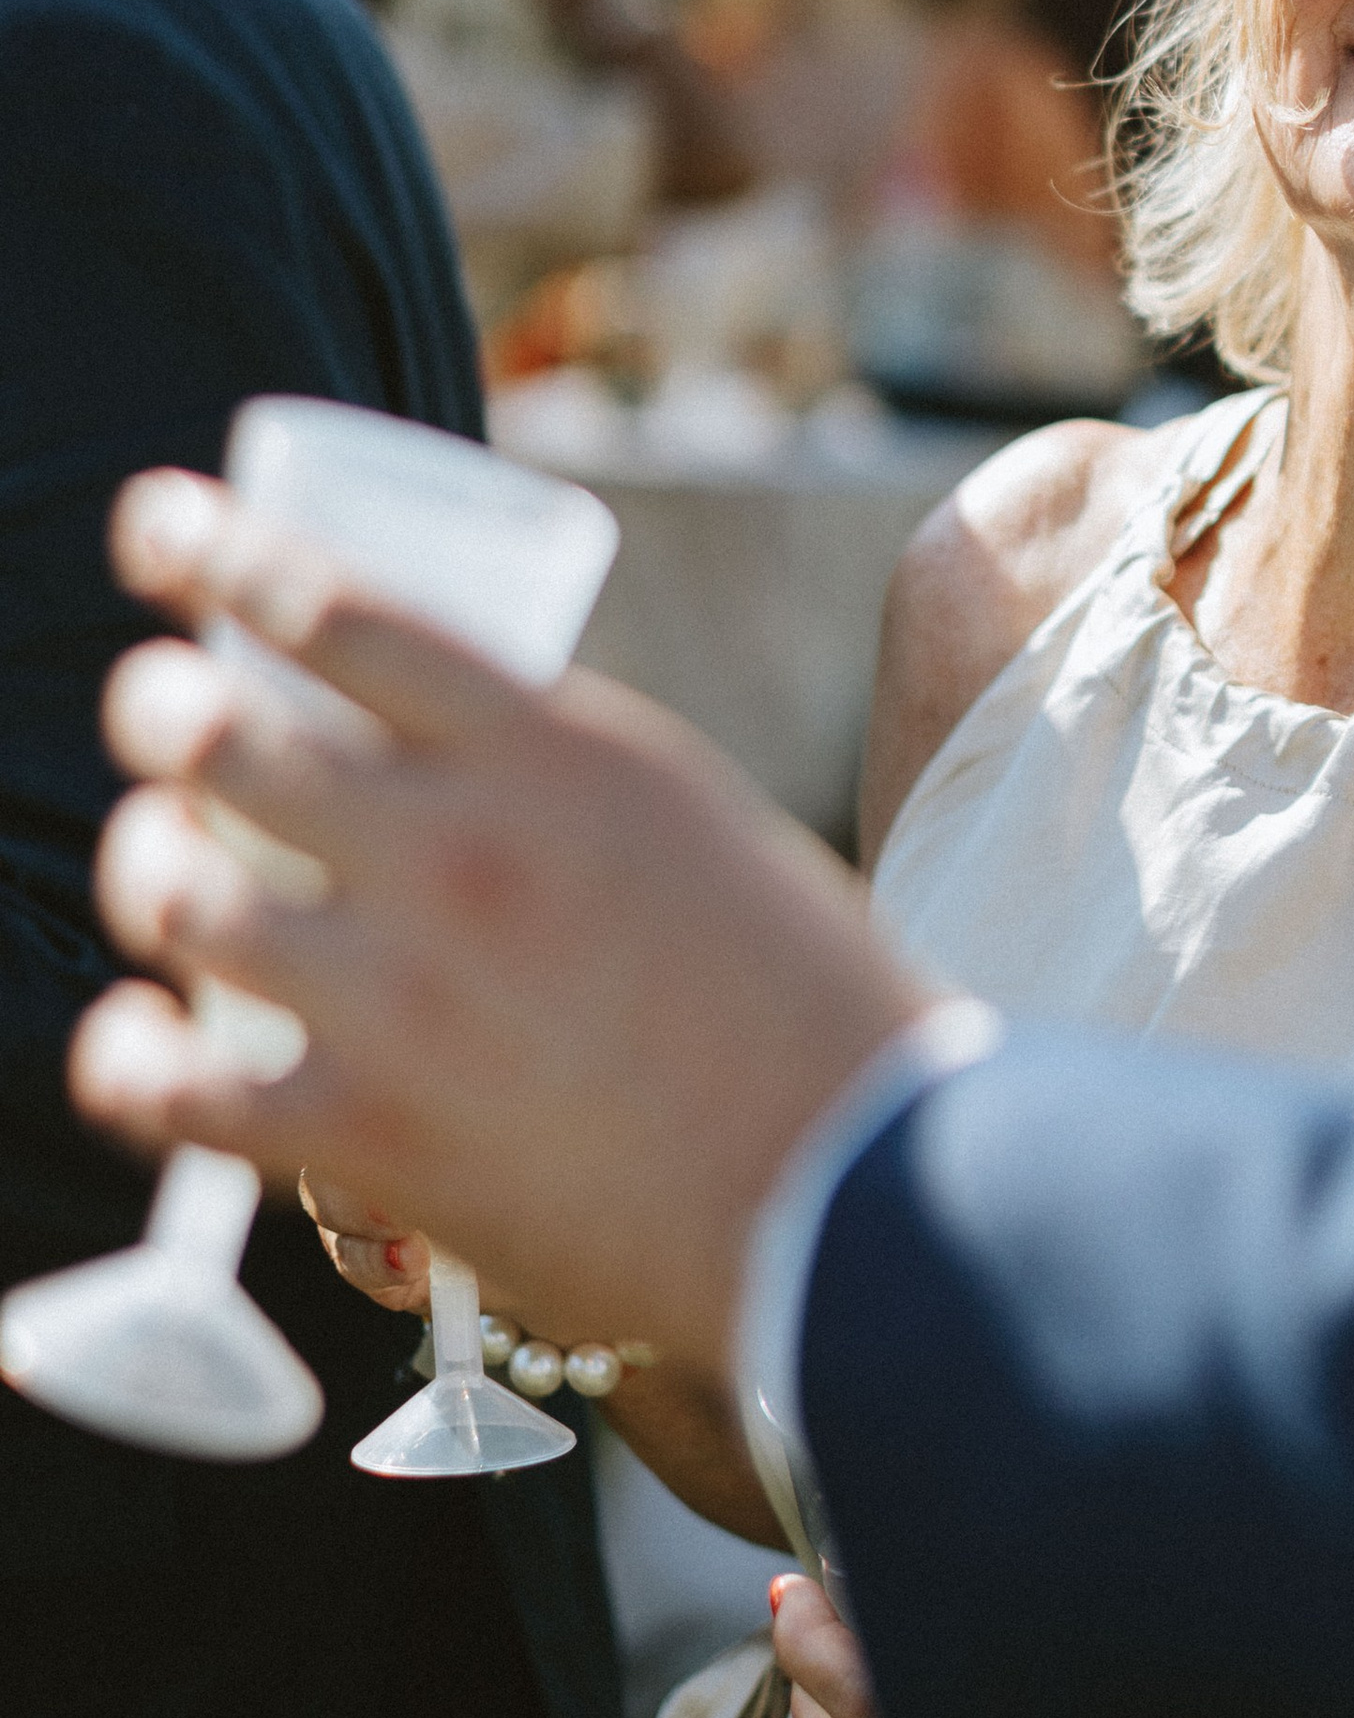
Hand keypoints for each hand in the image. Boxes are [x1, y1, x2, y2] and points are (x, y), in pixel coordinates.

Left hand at [69, 470, 932, 1374]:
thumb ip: (552, 771)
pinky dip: (128, 1054)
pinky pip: (166, 1081)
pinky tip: (143, 1041)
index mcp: (556, 749)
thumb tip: (428, 740)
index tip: (158, 526)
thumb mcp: (687, 816)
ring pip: (175, 888)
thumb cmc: (803, 1002)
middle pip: (217, 732)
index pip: (332, 604)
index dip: (212, 545)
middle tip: (161, 710)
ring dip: (147, 864)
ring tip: (166, 865)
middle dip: (157, 705)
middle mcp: (460, 850)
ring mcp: (400, 996)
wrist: (862, 1191)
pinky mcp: (366, 1137)